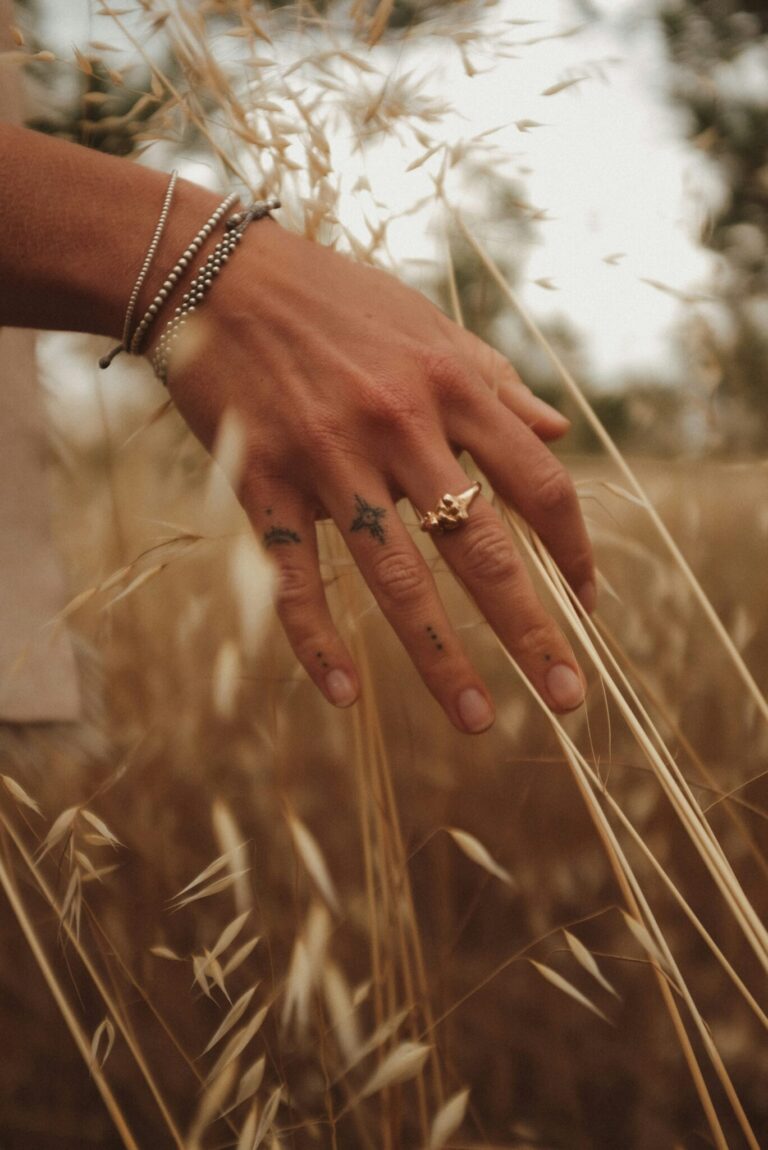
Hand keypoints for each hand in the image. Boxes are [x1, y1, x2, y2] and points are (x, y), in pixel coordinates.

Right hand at [156, 220, 593, 731]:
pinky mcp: (264, 481)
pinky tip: (343, 692)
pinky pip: (294, 572)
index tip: (589, 604)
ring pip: (395, 576)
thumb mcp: (427, 325)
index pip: (538, 485)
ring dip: (440, 656)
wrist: (216, 273)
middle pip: (482, 548)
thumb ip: (495, 383)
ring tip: (477, 720)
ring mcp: (329, 459)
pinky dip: (315, 636)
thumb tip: (556, 434)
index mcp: (451, 386)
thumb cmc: (333, 298)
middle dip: (530, 629)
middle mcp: (400, 428)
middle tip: (566, 697)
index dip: (574, 551)